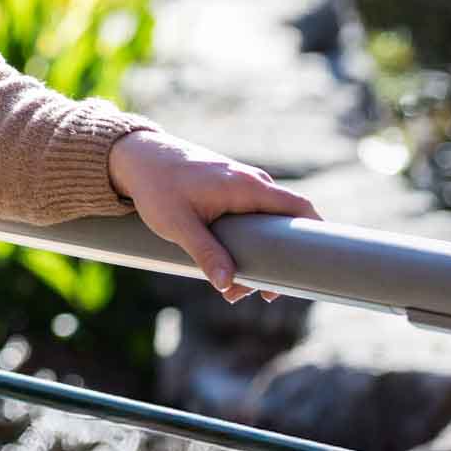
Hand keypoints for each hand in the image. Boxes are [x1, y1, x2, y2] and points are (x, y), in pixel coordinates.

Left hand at [107, 129, 320, 302]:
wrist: (134, 156)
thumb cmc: (155, 186)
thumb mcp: (178, 223)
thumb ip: (205, 252)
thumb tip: (227, 285)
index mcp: (247, 185)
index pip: (300, 207)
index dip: (316, 235)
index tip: (315, 268)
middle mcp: (250, 181)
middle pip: (284, 223)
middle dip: (278, 262)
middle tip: (262, 294)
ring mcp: (239, 184)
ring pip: (264, 224)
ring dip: (257, 256)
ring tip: (234, 291)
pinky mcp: (226, 189)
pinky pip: (248, 217)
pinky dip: (246, 242)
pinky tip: (226, 267)